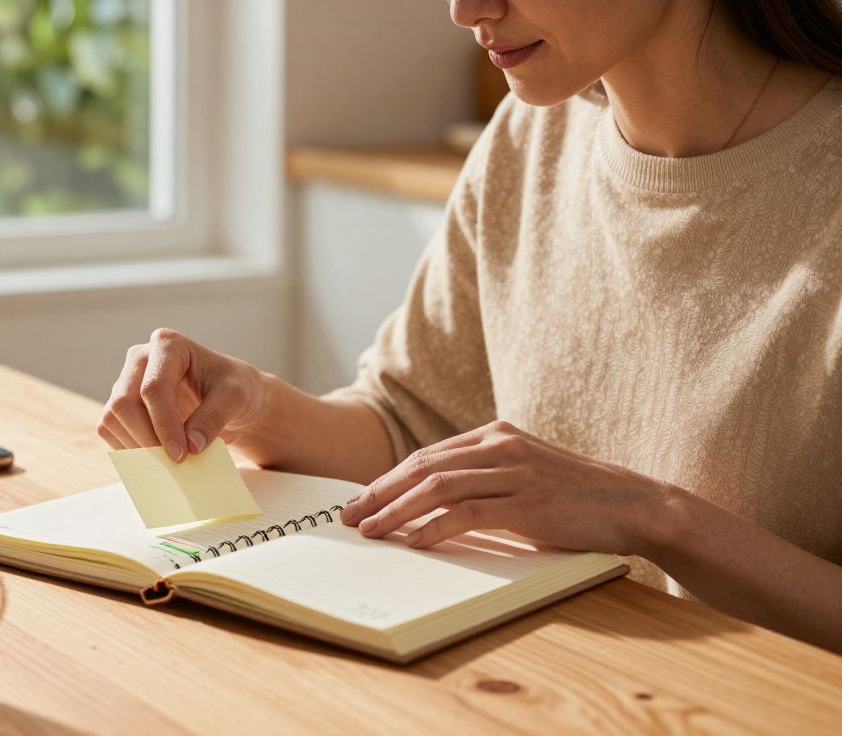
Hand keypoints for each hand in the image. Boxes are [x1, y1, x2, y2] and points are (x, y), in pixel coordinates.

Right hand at [98, 329, 270, 461]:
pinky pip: (109, 430)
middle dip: (147, 439)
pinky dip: (128, 449)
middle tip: (173, 463)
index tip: (181, 454)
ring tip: (167, 462)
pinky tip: (155, 458)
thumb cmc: (233, 388)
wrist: (227, 398)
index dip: (164, 424)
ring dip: (136, 447)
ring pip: (112, 418)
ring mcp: (125, 381)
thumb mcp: (235, 398)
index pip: (154, 388)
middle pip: (125, 403)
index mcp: (168, 344)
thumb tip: (190, 445)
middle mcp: (140, 358)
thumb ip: (213, 417)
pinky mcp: (119, 404)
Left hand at [339, 420, 670, 553]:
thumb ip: (483, 479)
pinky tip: (412, 541)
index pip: (428, 455)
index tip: (360, 499)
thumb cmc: (576, 497)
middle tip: (349, 515)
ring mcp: (514, 472)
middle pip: (423, 466)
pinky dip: (434, 527)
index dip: (388, 478)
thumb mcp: (524, 475)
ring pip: (437, 487)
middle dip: (379, 491)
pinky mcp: (527, 503)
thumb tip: (431, 503)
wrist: (634, 504)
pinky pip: (467, 512)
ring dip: (396, 510)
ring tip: (370, 530)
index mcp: (496, 435)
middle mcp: (501, 447)